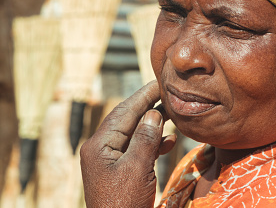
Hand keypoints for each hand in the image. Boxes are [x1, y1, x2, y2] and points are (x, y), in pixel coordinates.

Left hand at [80, 81, 176, 207]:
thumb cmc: (124, 203)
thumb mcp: (137, 168)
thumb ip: (145, 138)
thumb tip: (153, 114)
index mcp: (99, 145)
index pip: (123, 111)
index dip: (143, 96)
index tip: (160, 82)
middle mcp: (102, 149)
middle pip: (127, 119)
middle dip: (148, 106)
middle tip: (168, 92)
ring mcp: (110, 160)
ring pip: (134, 133)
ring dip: (153, 124)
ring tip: (173, 112)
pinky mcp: (120, 171)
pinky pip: (137, 149)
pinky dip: (153, 143)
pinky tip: (169, 140)